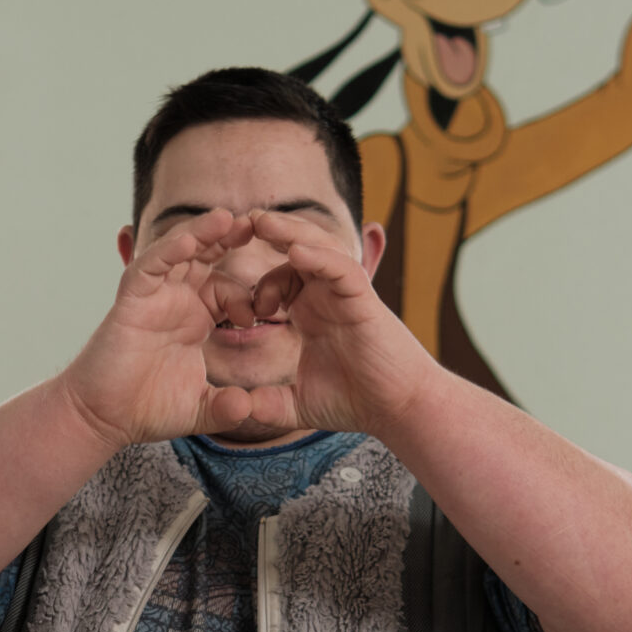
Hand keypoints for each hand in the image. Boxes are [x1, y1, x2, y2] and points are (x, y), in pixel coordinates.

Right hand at [57, 211, 279, 447]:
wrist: (104, 420)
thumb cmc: (145, 409)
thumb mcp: (200, 409)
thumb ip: (227, 407)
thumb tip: (249, 408)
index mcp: (194, 319)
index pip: (226, 289)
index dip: (247, 295)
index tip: (264, 312)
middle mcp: (175, 301)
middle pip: (205, 257)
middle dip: (230, 239)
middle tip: (259, 224)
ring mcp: (152, 298)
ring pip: (178, 252)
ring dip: (201, 233)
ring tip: (228, 218)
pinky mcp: (130, 301)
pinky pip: (149, 267)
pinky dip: (167, 252)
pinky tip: (188, 242)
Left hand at [227, 211, 437, 437]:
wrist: (397, 410)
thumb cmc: (354, 401)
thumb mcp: (298, 403)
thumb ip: (268, 403)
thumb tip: (236, 409)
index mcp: (310, 312)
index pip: (278, 280)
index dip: (255, 285)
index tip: (235, 305)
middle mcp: (327, 296)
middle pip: (297, 251)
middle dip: (270, 235)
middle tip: (240, 222)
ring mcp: (346, 295)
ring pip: (318, 249)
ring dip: (290, 233)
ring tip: (261, 221)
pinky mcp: (364, 301)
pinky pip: (341, 269)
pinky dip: (319, 258)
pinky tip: (295, 251)